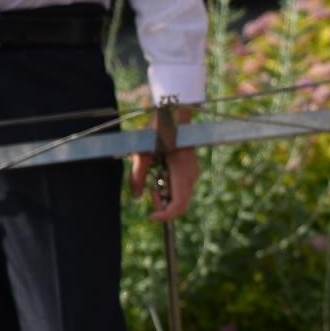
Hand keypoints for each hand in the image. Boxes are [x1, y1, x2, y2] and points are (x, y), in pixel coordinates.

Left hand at [129, 107, 199, 221]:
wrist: (175, 114)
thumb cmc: (158, 130)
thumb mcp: (141, 152)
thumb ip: (137, 176)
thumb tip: (136, 196)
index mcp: (180, 171)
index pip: (178, 205)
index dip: (165, 215)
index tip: (150, 216)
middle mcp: (191, 176)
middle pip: (180, 204)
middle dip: (163, 205)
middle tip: (149, 190)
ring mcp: (193, 173)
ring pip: (181, 197)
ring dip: (166, 195)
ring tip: (153, 177)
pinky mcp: (191, 170)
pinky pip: (182, 188)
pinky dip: (170, 188)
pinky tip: (161, 172)